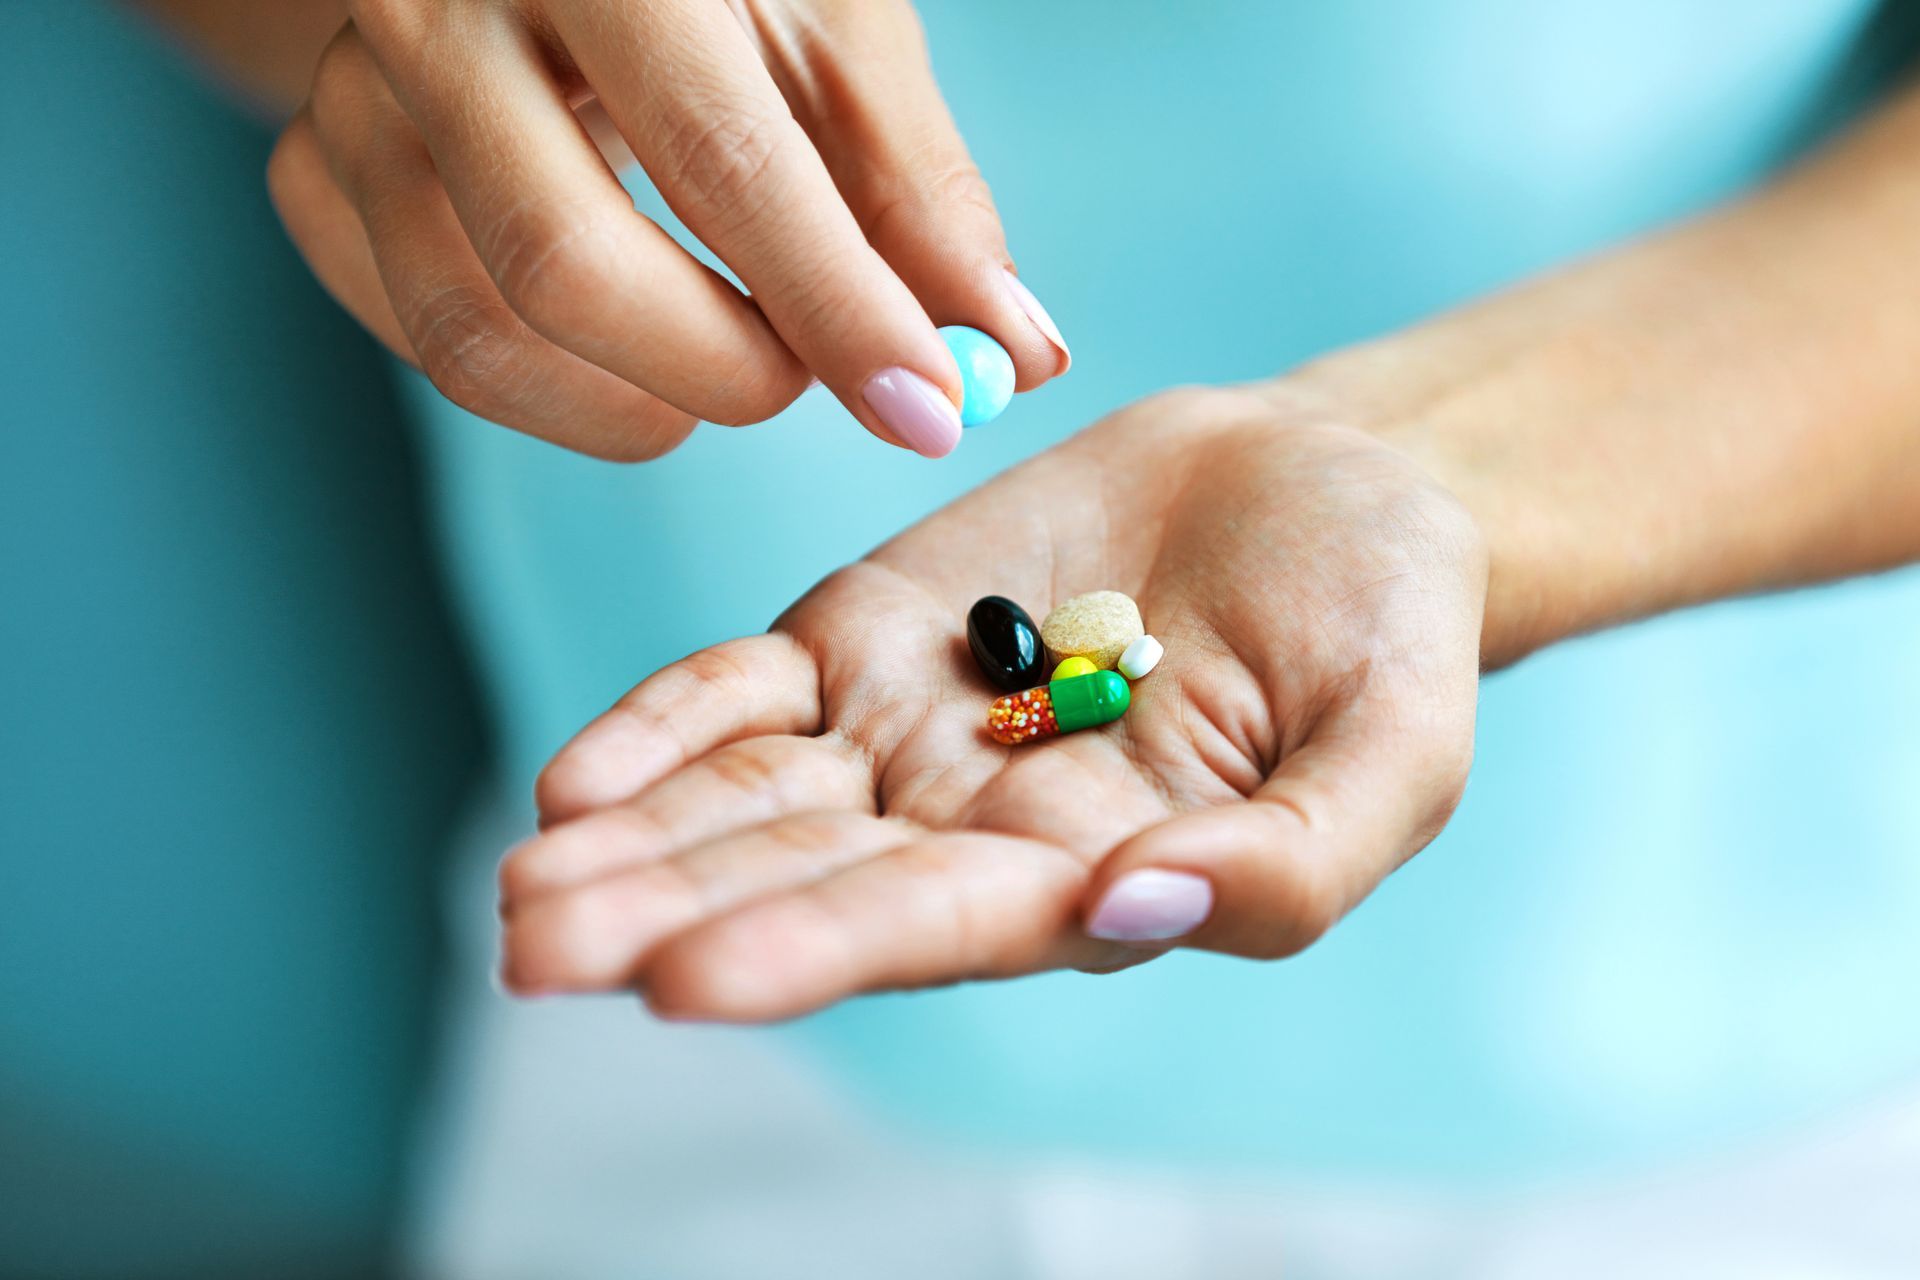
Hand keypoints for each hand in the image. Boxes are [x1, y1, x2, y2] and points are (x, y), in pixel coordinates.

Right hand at [267, 0, 1069, 459]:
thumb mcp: (833, 38)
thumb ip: (919, 193)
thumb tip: (1014, 355)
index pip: (721, 155)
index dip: (838, 306)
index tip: (930, 413)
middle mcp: (439, 5)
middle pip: (562, 264)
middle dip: (723, 371)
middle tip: (807, 379)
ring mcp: (353, 93)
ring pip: (474, 333)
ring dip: (635, 405)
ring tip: (729, 363)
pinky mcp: (314, 171)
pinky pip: (423, 342)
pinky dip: (549, 388)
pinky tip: (620, 342)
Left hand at [498, 383, 1487, 1018]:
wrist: (1330, 488)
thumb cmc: (1388, 631)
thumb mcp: (1395, 758)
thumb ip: (1287, 864)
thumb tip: (1123, 904)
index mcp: (1089, 880)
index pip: (935, 925)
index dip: (817, 947)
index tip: (686, 979)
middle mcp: (972, 828)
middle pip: (804, 880)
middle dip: (672, 916)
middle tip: (539, 950)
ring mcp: (907, 731)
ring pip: (749, 800)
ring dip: (635, 843)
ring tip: (522, 893)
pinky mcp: (867, 635)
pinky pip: (746, 690)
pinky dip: (667, 726)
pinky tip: (571, 784)